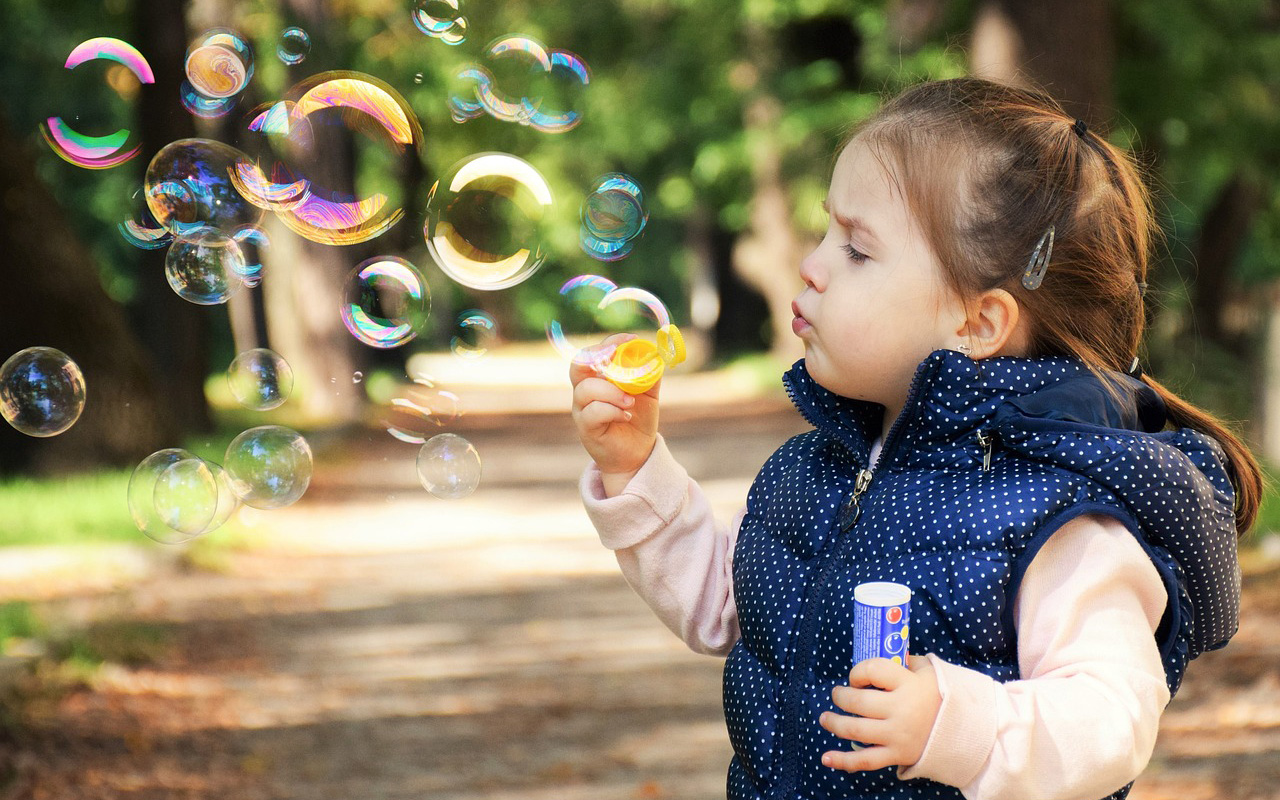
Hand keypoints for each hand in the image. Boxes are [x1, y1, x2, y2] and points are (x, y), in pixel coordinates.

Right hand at [570, 334, 659, 495]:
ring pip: (586, 390)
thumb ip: (650, 373)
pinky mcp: (586, 428)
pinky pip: (592, 413)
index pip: (594, 352)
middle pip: (578, 365)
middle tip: (617, 358)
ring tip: (630, 401)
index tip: (631, 339)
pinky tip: (626, 415)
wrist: (637, 453)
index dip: (609, 342)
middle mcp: (585, 391)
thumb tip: (656, 352)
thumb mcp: (649, 393)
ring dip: (611, 391)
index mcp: (598, 377)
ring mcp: (582, 410)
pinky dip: (611, 410)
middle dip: (598, 356)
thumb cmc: (638, 419)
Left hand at [818, 655, 940, 771]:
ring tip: (825, 718)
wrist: (964, 731)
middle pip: (858, 702)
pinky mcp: (897, 755)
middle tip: (837, 695)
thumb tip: (883, 653)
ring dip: (834, 723)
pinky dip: (843, 761)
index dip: (857, 672)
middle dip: (841, 697)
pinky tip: (826, 758)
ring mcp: (898, 735)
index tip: (856, 678)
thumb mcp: (928, 671)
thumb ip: (905, 661)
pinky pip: (865, 760)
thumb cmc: (940, 696)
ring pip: (856, 729)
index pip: (871, 670)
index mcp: (909, 684)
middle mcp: (901, 710)